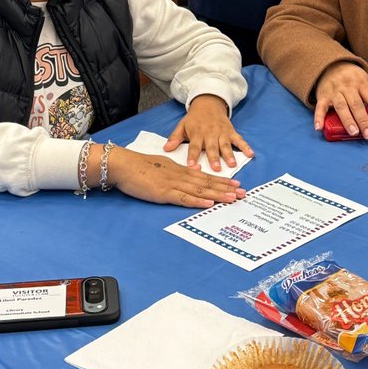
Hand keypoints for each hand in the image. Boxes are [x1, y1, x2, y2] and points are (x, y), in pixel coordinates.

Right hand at [101, 144, 244, 207]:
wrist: (125, 165)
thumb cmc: (141, 167)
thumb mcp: (164, 167)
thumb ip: (179, 171)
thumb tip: (194, 173)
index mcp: (180, 170)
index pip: (205, 177)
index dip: (222, 181)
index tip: (236, 185)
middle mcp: (181, 176)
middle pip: (207, 183)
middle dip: (226, 189)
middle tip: (242, 193)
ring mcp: (173, 184)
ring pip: (200, 190)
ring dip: (217, 194)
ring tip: (232, 198)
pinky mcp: (164, 192)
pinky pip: (183, 198)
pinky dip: (197, 200)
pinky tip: (208, 203)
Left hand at [163, 94, 253, 170]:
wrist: (208, 103)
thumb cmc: (194, 119)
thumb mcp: (182, 126)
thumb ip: (174, 138)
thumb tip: (165, 149)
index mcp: (197, 133)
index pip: (194, 146)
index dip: (193, 156)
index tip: (192, 166)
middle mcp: (210, 133)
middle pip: (212, 147)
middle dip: (214, 158)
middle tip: (216, 169)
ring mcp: (222, 132)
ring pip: (225, 144)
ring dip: (229, 154)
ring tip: (232, 164)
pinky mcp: (231, 131)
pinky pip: (239, 139)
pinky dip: (245, 146)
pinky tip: (250, 154)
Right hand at [313, 62, 367, 138]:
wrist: (331, 65)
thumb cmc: (353, 77)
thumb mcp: (367, 83)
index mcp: (361, 82)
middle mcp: (348, 86)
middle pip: (356, 104)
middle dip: (363, 120)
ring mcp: (334, 91)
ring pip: (341, 106)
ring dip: (347, 120)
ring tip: (353, 132)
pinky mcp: (322, 96)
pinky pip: (320, 107)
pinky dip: (318, 117)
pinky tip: (319, 128)